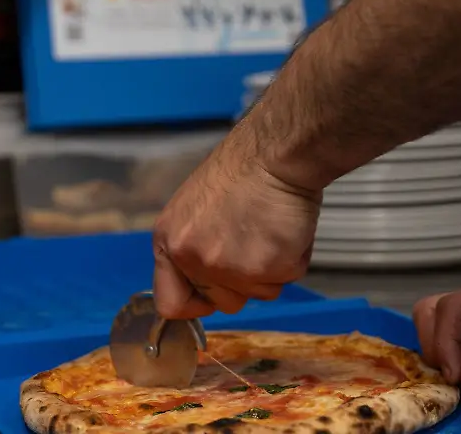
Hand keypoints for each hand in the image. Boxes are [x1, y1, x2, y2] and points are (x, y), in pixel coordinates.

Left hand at [151, 143, 321, 318]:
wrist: (273, 155)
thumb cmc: (242, 173)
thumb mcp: (195, 210)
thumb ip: (192, 248)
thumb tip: (201, 282)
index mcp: (169, 242)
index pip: (171, 304)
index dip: (197, 303)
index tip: (212, 296)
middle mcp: (192, 259)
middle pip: (222, 303)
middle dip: (241, 283)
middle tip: (252, 242)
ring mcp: (227, 267)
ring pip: (258, 294)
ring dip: (269, 269)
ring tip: (268, 229)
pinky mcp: (264, 270)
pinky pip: (284, 280)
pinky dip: (292, 258)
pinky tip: (285, 229)